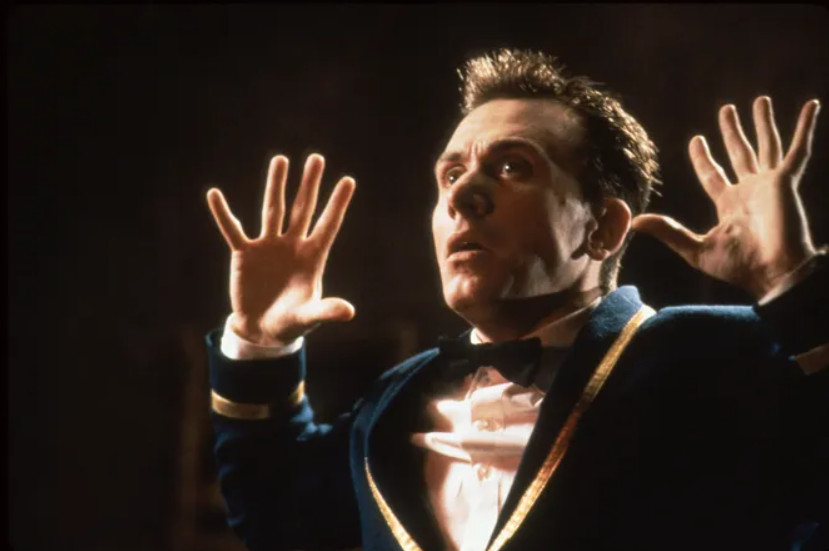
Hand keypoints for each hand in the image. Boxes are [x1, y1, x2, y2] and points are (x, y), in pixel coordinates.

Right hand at [207, 154, 355, 344]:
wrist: (262, 331)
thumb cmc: (291, 324)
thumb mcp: (309, 317)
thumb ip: (326, 311)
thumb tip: (349, 312)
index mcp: (312, 258)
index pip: (328, 225)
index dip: (337, 204)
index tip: (349, 180)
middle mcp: (292, 246)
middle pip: (302, 208)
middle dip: (309, 184)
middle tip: (317, 158)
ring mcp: (268, 247)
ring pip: (272, 209)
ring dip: (276, 184)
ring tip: (281, 159)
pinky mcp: (244, 254)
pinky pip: (232, 230)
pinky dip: (223, 213)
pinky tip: (214, 194)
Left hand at [633, 96, 820, 298]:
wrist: (773, 272)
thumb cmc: (737, 266)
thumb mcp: (694, 249)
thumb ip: (667, 231)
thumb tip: (635, 222)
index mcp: (728, 205)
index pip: (712, 174)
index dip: (703, 157)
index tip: (697, 139)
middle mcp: (749, 191)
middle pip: (738, 153)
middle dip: (732, 131)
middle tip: (726, 109)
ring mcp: (769, 185)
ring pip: (766, 145)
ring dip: (763, 123)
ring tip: (759, 100)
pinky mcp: (786, 181)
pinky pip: (799, 149)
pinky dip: (805, 127)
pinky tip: (810, 106)